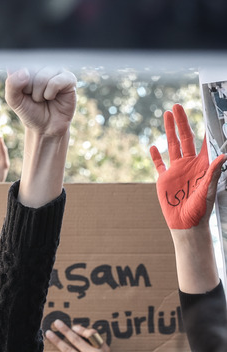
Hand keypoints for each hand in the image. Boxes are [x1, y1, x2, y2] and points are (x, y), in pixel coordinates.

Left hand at [5, 67, 76, 136]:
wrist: (45, 127)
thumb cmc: (29, 110)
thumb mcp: (14, 100)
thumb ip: (12, 84)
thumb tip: (25, 71)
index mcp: (27, 66)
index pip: (18, 67)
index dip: (18, 84)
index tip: (22, 92)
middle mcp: (42, 65)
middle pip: (30, 72)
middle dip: (29, 90)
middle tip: (34, 97)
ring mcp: (56, 70)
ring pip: (42, 77)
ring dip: (39, 94)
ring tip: (43, 98)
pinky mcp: (69, 78)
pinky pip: (56, 82)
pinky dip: (50, 94)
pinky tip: (52, 97)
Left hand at [45, 320, 112, 351]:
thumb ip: (90, 348)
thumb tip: (70, 335)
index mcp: (104, 349)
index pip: (91, 334)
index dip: (81, 329)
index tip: (73, 326)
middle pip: (76, 339)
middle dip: (64, 329)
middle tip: (56, 322)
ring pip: (67, 348)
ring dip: (56, 339)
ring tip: (48, 333)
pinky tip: (57, 349)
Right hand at [149, 104, 225, 229]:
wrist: (185, 224)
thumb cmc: (201, 209)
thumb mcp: (208, 190)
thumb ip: (214, 172)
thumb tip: (224, 155)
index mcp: (203, 164)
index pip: (204, 141)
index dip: (204, 127)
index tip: (205, 112)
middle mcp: (189, 164)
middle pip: (184, 138)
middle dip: (181, 122)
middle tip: (177, 106)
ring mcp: (176, 170)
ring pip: (171, 145)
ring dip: (169, 130)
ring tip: (166, 115)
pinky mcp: (164, 179)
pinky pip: (159, 164)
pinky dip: (156, 155)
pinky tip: (153, 146)